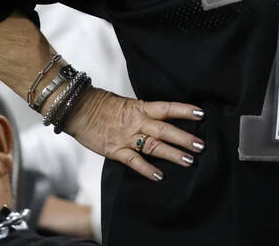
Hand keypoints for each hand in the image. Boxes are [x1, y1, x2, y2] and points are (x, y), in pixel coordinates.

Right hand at [65, 88, 205, 181]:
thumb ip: (143, 112)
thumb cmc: (102, 105)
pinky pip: (134, 161)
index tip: (202, 114)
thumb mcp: (126, 103)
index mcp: (140, 107)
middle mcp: (136, 122)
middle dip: (184, 137)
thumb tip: (162, 117)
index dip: (184, 110)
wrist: (77, 109)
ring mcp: (126, 137)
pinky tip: (159, 176)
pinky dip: (147, 169)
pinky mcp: (115, 150)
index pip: (167, 108)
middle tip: (201, 145)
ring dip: (172, 154)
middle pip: (165, 129)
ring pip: (153, 146)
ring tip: (188, 161)